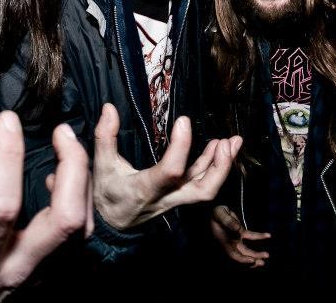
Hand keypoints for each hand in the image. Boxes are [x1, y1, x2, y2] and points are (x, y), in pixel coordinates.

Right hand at [0, 111, 91, 301]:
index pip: (1, 208)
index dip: (7, 159)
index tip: (6, 121)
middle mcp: (15, 271)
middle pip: (66, 220)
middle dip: (73, 167)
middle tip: (61, 131)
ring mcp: (40, 275)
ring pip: (83, 227)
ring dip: (82, 180)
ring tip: (66, 145)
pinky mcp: (52, 274)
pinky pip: (82, 236)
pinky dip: (81, 200)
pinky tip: (62, 180)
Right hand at [93, 103, 242, 229]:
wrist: (111, 226)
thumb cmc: (106, 197)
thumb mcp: (102, 167)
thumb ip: (105, 137)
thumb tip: (109, 108)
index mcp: (145, 189)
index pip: (170, 172)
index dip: (181, 147)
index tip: (183, 121)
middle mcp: (166, 197)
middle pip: (202, 191)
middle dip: (219, 167)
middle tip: (226, 143)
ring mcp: (176, 199)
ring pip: (207, 189)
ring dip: (224, 166)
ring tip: (233, 141)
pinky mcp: (180, 197)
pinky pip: (202, 184)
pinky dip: (214, 166)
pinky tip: (221, 147)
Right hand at [210, 205, 270, 267]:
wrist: (215, 207)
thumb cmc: (216, 211)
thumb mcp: (220, 214)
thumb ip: (228, 221)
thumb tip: (237, 230)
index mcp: (224, 241)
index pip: (233, 255)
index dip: (242, 260)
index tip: (251, 260)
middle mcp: (230, 242)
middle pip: (241, 256)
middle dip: (252, 261)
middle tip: (262, 262)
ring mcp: (235, 238)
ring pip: (246, 250)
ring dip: (256, 254)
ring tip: (266, 255)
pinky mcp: (240, 232)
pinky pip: (251, 236)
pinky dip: (259, 236)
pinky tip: (268, 235)